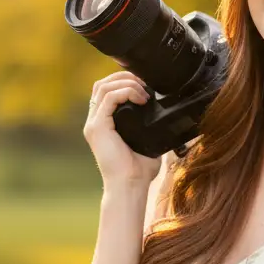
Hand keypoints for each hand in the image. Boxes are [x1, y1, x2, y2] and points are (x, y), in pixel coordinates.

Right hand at [83, 71, 161, 188]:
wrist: (130, 186)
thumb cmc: (139, 170)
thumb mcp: (148, 142)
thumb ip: (152, 128)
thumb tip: (169, 117)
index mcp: (104, 123)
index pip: (106, 91)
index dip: (124, 81)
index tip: (145, 85)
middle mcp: (95, 121)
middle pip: (101, 84)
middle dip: (124, 77)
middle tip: (144, 83)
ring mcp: (93, 124)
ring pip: (103, 87)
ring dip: (126, 83)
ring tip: (144, 92)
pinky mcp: (97, 128)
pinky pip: (108, 98)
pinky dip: (125, 92)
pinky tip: (141, 99)